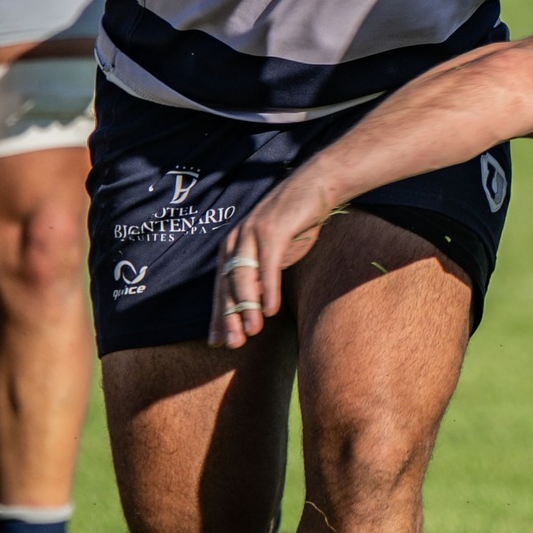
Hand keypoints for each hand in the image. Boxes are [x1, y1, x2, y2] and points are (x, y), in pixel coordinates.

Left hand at [208, 175, 339, 349]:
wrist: (316, 187)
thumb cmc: (295, 224)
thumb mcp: (273, 254)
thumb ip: (259, 277)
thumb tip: (252, 308)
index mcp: (232, 247)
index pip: (221, 288)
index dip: (219, 317)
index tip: (217, 343)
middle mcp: (236, 240)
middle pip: (228, 286)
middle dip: (229, 318)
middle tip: (232, 345)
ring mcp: (252, 234)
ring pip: (244, 278)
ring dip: (247, 307)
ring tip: (252, 333)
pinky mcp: (273, 230)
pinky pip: (268, 265)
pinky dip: (269, 289)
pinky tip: (272, 311)